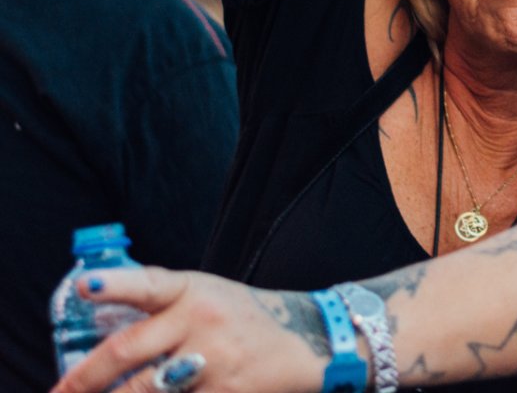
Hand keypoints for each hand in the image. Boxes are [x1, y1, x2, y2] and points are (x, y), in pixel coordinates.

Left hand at [51, 268, 321, 392]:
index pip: (149, 283)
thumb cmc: (244, 318)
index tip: (87, 286)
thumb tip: (99, 317)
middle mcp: (203, 322)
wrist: (308, 342)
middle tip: (60, 392)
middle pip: (129, 351)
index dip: (116, 284)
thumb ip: (161, 304)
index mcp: (194, 290)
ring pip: (143, 391)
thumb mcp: (208, 294)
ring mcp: (214, 361)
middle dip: (84, 378)